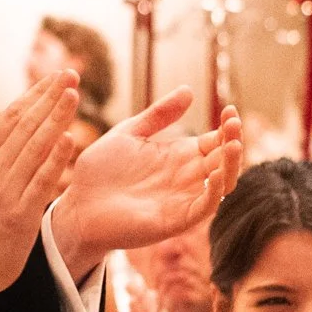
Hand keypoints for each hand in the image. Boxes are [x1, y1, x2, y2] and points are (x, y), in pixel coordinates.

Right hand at [0, 72, 82, 302]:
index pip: (10, 117)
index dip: (34, 94)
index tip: (55, 78)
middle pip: (26, 125)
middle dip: (50, 97)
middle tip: (71, 75)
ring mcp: (6, 190)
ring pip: (36, 147)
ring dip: (56, 118)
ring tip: (74, 95)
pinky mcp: (21, 213)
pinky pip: (41, 180)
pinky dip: (55, 159)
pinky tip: (70, 139)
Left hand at [52, 91, 247, 273]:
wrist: (78, 204)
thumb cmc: (101, 171)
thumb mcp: (130, 133)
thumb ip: (158, 115)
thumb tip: (188, 90)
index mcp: (179, 156)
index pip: (215, 141)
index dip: (227, 127)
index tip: (230, 109)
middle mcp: (187, 177)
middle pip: (223, 160)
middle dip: (233, 141)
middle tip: (233, 122)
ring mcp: (183, 199)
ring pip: (222, 184)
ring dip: (231, 165)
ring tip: (233, 144)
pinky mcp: (175, 220)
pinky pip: (204, 208)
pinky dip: (215, 192)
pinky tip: (217, 174)